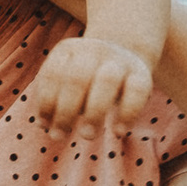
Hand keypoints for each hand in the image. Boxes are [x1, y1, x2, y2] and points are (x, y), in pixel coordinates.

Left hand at [28, 36, 154, 140]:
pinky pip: (137, 91)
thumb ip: (54, 100)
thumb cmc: (85, 78)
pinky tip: (118, 132)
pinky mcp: (142, 73)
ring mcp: (119, 60)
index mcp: (68, 49)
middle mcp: (93, 50)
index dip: (46, 102)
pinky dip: (128, 113)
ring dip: (94, 112)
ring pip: (107, 81)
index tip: (45, 125)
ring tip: (86, 136)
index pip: (53, 74)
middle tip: (59, 137)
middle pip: (77, 78)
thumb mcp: (66, 81)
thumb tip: (44, 124)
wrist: (122, 53)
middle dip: (65, 111)